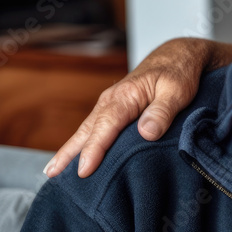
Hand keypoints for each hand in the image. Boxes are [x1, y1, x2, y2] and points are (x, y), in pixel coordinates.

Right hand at [45, 38, 231, 177]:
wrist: (178, 55)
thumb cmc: (179, 72)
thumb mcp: (178, 91)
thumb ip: (162, 111)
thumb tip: (146, 133)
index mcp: (126, 96)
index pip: (106, 126)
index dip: (94, 150)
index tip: (84, 170)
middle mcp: (112, 100)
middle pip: (87, 130)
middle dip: (69, 153)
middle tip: (52, 176)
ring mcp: (110, 104)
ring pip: (86, 129)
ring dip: (70, 149)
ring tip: (53, 172)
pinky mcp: (115, 108)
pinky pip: (94, 127)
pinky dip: (82, 142)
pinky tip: (75, 156)